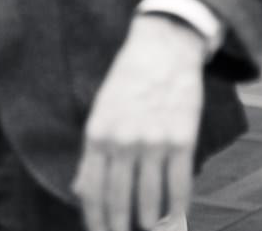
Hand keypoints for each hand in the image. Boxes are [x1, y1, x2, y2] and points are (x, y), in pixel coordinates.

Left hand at [73, 14, 207, 230]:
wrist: (163, 48)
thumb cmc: (127, 81)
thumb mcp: (100, 111)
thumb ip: (91, 154)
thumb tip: (79, 191)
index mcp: (97, 134)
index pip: (92, 191)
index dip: (95, 220)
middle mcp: (122, 141)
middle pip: (118, 200)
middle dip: (119, 227)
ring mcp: (153, 141)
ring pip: (150, 198)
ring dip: (149, 224)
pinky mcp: (181, 139)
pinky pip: (179, 185)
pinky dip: (177, 210)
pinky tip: (175, 223)